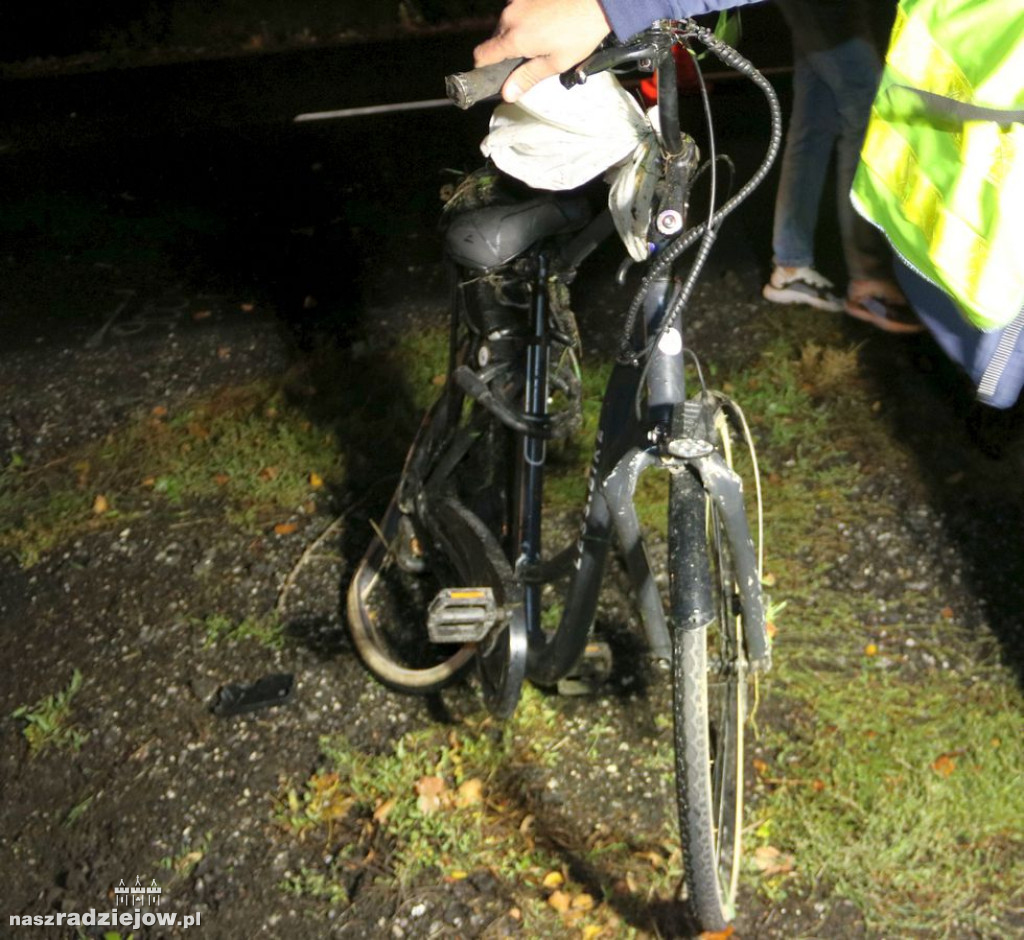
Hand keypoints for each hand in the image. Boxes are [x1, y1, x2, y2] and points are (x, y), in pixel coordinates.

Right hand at [473, 0, 612, 101]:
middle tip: (529, 58)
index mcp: (513, 38)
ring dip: (517, 33)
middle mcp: (509, 16)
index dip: (484, 68)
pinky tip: (545, 21)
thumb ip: (527, 77)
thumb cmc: (580, 32)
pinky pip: (518, 8)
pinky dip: (525, 18)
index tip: (493, 74)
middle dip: (506, 51)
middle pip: (495, 39)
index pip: (482, 55)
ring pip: (506, 23)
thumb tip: (507, 94)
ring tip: (542, 38)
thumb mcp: (556, 63)